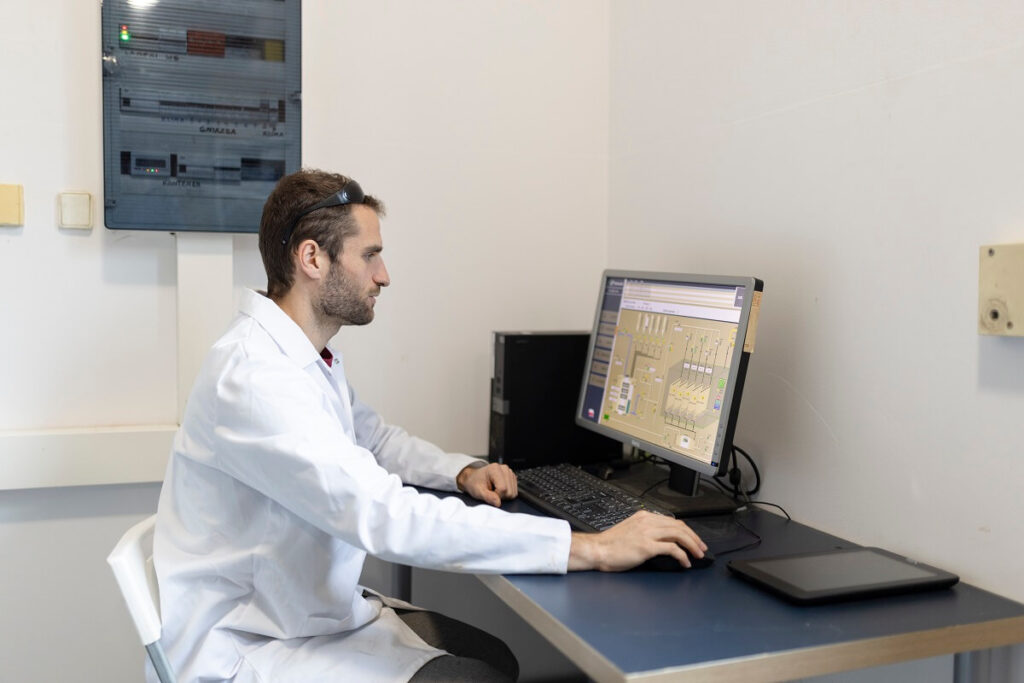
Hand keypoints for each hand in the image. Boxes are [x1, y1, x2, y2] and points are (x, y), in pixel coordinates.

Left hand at [456, 463, 517, 506]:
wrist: (473, 478)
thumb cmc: (474, 483)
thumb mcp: (477, 491)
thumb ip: (488, 497)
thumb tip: (498, 503)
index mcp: (495, 469)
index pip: (503, 489)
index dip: (496, 496)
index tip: (489, 493)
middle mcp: (504, 469)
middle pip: (510, 491)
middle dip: (501, 496)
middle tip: (491, 492)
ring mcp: (509, 472)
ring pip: (514, 492)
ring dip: (504, 495)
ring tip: (495, 491)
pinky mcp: (512, 477)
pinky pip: (515, 491)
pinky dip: (507, 493)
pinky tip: (499, 489)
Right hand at [567, 511, 706, 570]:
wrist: (597, 550)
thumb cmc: (610, 545)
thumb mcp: (630, 531)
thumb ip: (645, 532)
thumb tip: (661, 541)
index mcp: (643, 517)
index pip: (672, 521)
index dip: (686, 531)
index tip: (693, 539)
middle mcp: (647, 522)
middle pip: (679, 526)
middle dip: (694, 538)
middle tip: (702, 548)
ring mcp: (647, 533)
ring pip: (679, 535)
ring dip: (692, 545)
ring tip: (698, 555)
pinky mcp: (647, 546)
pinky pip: (672, 548)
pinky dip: (682, 556)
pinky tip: (685, 563)